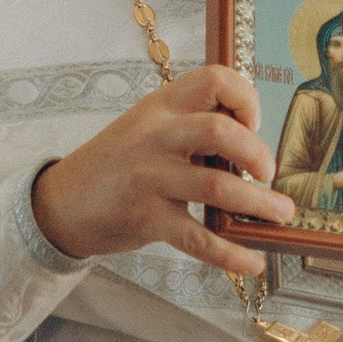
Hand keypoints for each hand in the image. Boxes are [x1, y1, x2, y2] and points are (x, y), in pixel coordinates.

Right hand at [31, 68, 295, 282]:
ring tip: (281, 213)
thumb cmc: (117, 164)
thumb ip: (191, 127)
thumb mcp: (147, 128)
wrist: (60, 202)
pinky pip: (197, 238)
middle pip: (218, 130)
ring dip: (258, 202)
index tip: (252, 124)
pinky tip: (252, 262)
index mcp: (160, 105)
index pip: (214, 79)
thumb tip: (254, 147)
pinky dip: (230, 253)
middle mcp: (154, 136)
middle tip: (268, 172)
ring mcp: (149, 177)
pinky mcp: (146, 218)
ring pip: (216, 185)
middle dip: (257, 152)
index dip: (245, 98)